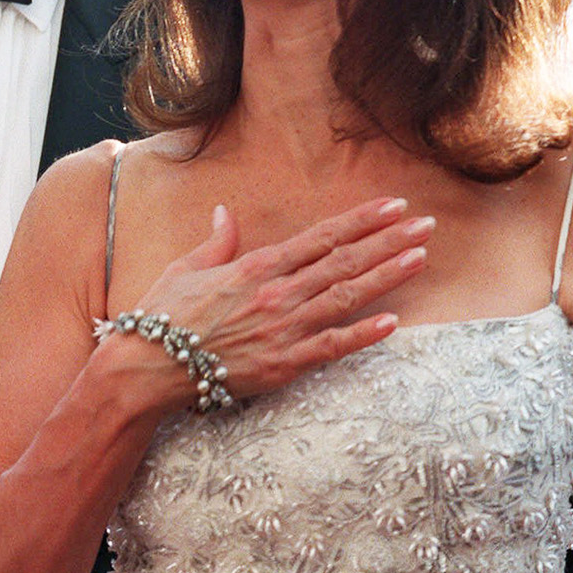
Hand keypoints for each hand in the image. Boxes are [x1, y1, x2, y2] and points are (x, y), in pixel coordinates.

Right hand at [118, 196, 431, 404]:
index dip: (361, 220)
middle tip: (426, 224)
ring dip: (386, 277)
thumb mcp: (186, 268)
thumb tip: (226, 212)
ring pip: (346, 297)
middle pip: (344, 261)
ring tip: (421, 258)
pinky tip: (393, 323)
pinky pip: (331, 347)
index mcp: (257, 266)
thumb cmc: (162, 317)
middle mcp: (277, 293)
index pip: (322, 236)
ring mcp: (283, 329)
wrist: (147, 366)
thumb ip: (216, 241)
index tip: (393, 205)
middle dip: (389, 241)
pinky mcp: (283, 365)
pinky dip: (363, 335)